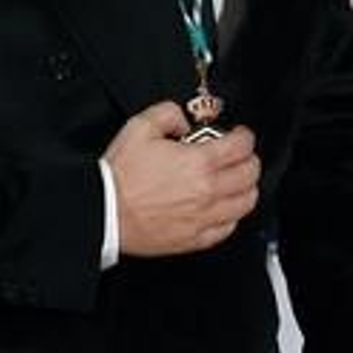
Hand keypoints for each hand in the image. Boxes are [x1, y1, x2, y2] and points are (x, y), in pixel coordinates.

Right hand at [102, 101, 259, 256]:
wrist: (102, 212)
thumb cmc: (118, 177)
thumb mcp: (140, 127)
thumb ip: (168, 114)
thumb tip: (183, 121)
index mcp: (199, 162)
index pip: (243, 146)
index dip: (244, 136)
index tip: (239, 135)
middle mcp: (207, 191)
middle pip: (250, 173)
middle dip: (249, 159)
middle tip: (239, 156)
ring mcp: (203, 217)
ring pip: (246, 202)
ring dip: (246, 188)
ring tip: (236, 181)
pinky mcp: (194, 239)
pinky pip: (228, 228)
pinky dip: (231, 216)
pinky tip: (223, 208)